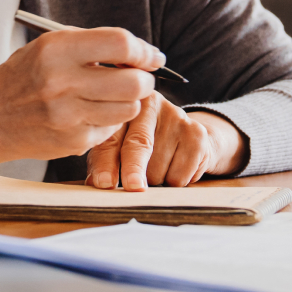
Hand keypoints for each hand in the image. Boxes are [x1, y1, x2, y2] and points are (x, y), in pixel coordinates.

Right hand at [0, 27, 162, 169]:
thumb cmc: (25, 76)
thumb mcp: (50, 45)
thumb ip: (93, 45)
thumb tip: (140, 52)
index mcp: (58, 50)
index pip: (120, 45)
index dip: (144, 50)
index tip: (151, 56)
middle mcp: (63, 83)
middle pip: (134, 83)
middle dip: (143, 79)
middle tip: (138, 77)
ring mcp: (69, 116)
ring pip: (129, 109)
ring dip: (130, 101)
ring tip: (113, 94)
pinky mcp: (73, 141)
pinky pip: (112, 128)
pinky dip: (110, 119)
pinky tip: (93, 111)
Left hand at [84, 96, 247, 190]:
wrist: (188, 138)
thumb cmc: (145, 143)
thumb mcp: (118, 146)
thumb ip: (103, 160)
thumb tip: (95, 183)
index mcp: (124, 105)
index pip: (112, 137)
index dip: (105, 162)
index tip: (103, 183)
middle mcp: (151, 104)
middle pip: (139, 144)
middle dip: (133, 169)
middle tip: (132, 187)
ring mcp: (177, 117)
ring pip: (159, 165)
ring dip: (154, 180)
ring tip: (157, 170)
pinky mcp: (197, 134)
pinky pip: (180, 173)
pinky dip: (174, 182)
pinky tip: (175, 168)